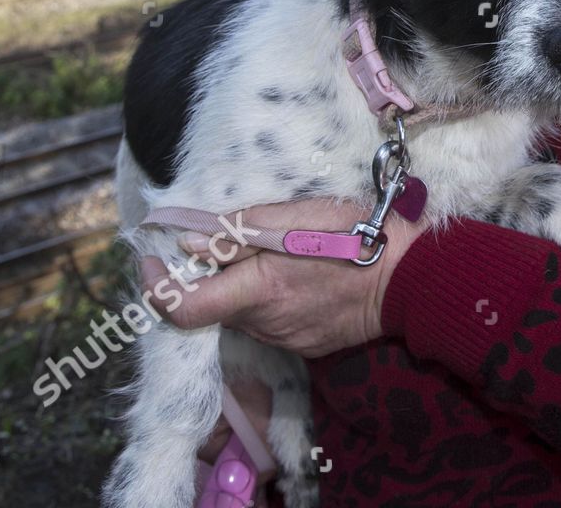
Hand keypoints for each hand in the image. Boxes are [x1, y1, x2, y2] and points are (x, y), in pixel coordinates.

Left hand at [138, 197, 425, 358]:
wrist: (411, 282)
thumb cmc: (357, 237)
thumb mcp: (298, 218)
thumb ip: (240, 231)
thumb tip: (190, 240)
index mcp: (257, 291)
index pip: (181, 307)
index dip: (154, 285)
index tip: (150, 259)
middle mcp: (264, 323)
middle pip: (214, 304)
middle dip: (210, 272)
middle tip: (225, 237)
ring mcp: (285, 338)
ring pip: (244, 311)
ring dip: (245, 283)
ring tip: (276, 249)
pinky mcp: (305, 343)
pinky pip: (272, 320)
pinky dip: (271, 297)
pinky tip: (300, 273)